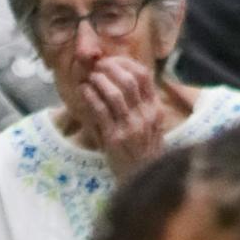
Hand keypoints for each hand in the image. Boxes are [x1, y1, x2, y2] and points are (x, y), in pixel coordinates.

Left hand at [79, 54, 166, 182]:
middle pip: (128, 80)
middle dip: (110, 68)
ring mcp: (131, 127)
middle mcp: (145, 115)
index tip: (112, 60)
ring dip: (99, 80)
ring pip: (115, 93)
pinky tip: (84, 91)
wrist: (140, 179)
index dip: (125, 63)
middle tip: (97, 66)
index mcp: (155, 109)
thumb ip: (140, 106)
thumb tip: (122, 81)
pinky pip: (101, 111)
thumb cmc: (142, 153)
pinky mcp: (115, 138)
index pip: (144, 76)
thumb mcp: (150, 127)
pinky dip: (91, 97)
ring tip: (90, 77)